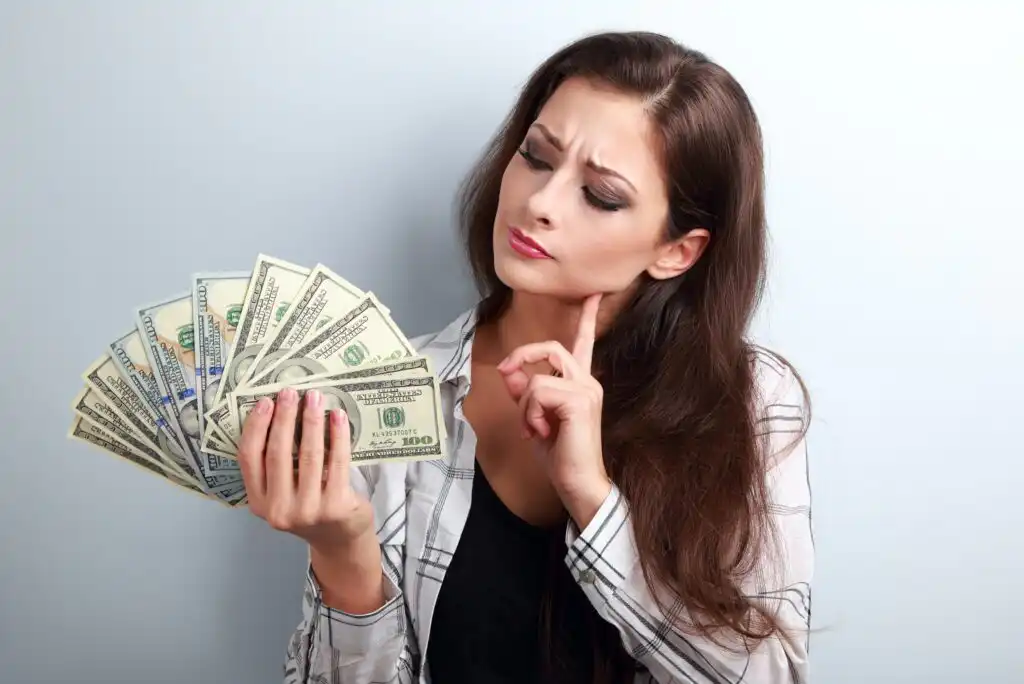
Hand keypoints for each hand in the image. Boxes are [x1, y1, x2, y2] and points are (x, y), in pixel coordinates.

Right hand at [237, 387, 374, 554]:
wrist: (340, 540)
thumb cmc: (310, 506)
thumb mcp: (284, 493)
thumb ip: (277, 466)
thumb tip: (279, 411)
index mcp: (259, 502)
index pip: (249, 459)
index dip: (256, 427)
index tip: (265, 402)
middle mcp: (278, 509)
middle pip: (278, 453)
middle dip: (285, 417)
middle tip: (291, 392)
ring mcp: (308, 510)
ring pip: (309, 455)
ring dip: (312, 421)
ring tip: (315, 397)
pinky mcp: (335, 506)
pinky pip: (337, 461)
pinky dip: (338, 435)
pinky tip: (338, 417)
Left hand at [496, 293, 612, 528]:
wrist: (579, 484)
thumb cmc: (561, 456)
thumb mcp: (534, 419)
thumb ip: (523, 393)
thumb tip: (508, 371)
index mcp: (581, 383)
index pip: (585, 343)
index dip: (588, 318)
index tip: (594, 294)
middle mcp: (588, 382)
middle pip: (553, 347)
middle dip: (524, 356)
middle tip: (506, 372)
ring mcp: (586, 390)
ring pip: (537, 379)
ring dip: (524, 406)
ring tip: (533, 429)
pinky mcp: (578, 401)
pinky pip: (537, 393)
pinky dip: (529, 414)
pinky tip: (541, 433)